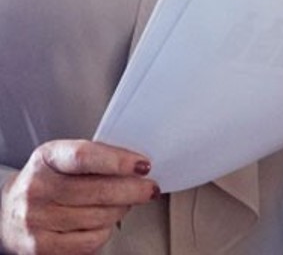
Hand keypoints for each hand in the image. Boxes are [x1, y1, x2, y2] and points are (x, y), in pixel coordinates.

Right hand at [0, 140, 158, 254]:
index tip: (142, 166)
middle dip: (133, 190)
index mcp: (47, 158)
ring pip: (99, 217)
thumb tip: (138, 167)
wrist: (9, 212)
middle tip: (148, 189)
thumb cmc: (47, 182)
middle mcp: (37, 188)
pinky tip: (102, 223)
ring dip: (121, 211)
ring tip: (122, 204)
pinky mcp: (40, 246)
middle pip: (98, 191)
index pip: (84, 156)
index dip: (118, 161)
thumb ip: (97, 159)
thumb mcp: (64, 160)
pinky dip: (104, 232)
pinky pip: (89, 241)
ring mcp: (36, 219)